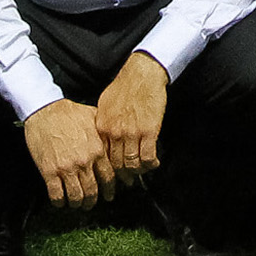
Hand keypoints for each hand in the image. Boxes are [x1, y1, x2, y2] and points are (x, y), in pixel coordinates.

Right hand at [22, 98, 113, 209]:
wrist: (45, 111)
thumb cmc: (69, 113)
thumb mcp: (95, 118)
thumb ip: (105, 133)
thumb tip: (115, 141)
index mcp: (97, 150)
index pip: (108, 177)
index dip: (109, 190)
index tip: (109, 195)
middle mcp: (84, 162)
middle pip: (93, 190)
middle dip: (92, 201)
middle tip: (91, 204)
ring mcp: (67, 168)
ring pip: (76, 196)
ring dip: (77, 204)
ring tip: (76, 204)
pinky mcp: (49, 171)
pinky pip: (57, 194)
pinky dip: (59, 202)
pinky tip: (60, 202)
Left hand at [95, 54, 170, 179]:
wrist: (142, 74)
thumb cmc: (124, 86)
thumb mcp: (104, 104)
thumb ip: (102, 123)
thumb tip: (101, 136)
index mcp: (102, 127)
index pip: (103, 156)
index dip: (109, 168)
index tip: (114, 174)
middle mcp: (115, 133)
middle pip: (117, 164)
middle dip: (123, 176)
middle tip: (129, 181)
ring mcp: (132, 133)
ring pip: (133, 164)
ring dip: (138, 172)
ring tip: (143, 172)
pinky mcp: (149, 131)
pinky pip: (148, 156)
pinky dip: (151, 164)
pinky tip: (154, 163)